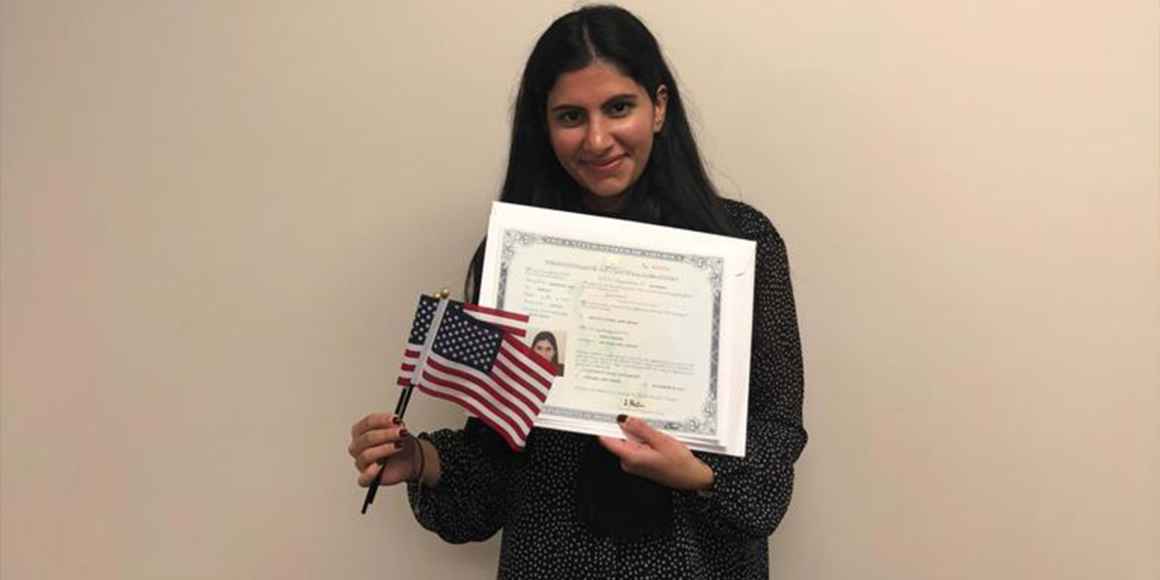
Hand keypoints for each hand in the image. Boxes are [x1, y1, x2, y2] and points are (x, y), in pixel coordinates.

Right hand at [348, 412, 416, 486]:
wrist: (408, 458)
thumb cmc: (398, 442)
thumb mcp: (399, 429)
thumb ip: (395, 425)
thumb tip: (395, 422)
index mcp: (361, 431)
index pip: (367, 422)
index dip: (382, 420)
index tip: (395, 420)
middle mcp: (358, 446)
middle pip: (367, 438)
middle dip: (386, 434)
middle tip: (400, 433)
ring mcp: (361, 463)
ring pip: (366, 455)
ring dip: (385, 449)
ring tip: (399, 446)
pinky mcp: (366, 478)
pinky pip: (363, 479)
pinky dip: (371, 473)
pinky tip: (381, 466)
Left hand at [598, 415, 714, 490]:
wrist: (692, 478)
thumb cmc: (680, 464)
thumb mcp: (661, 441)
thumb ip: (641, 429)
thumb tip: (625, 419)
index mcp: (631, 457)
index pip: (607, 440)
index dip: (604, 425)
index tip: (604, 412)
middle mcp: (629, 462)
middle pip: (618, 438)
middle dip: (625, 425)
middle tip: (638, 415)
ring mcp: (634, 463)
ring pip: (628, 441)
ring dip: (636, 432)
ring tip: (652, 429)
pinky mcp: (640, 462)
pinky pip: (635, 446)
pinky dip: (642, 438)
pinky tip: (654, 436)